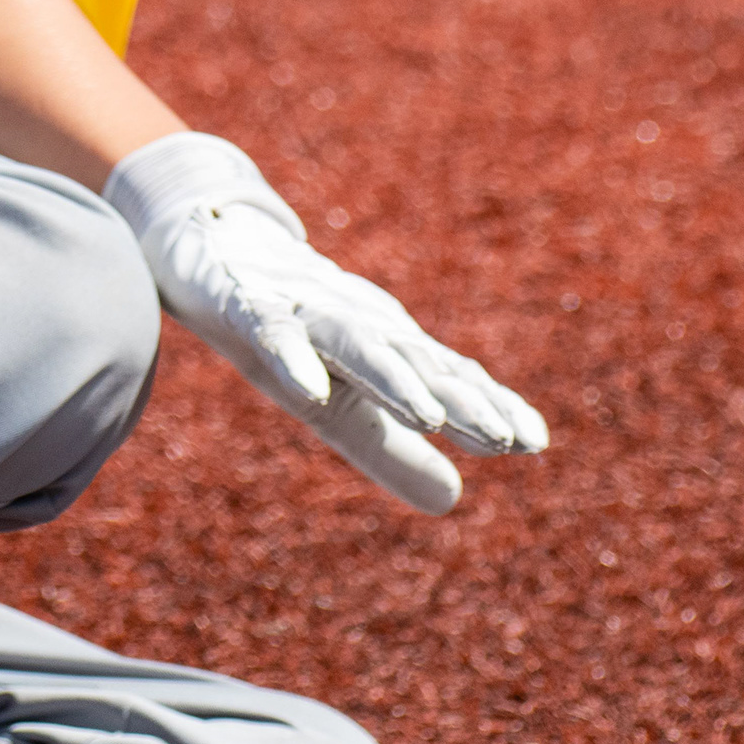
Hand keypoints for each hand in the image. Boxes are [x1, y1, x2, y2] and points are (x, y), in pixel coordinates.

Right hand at [103, 131, 548, 514]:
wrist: (209, 243)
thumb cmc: (288, 328)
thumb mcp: (337, 399)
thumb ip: (390, 448)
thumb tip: (454, 500)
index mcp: (383, 346)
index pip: (444, 376)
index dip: (487, 406)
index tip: (534, 441)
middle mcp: (355, 322)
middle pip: (415, 361)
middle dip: (460, 398)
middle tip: (505, 438)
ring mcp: (302, 309)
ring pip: (356, 343)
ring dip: (394, 379)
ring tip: (430, 416)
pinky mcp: (245, 304)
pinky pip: (272, 331)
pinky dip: (293, 356)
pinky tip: (312, 388)